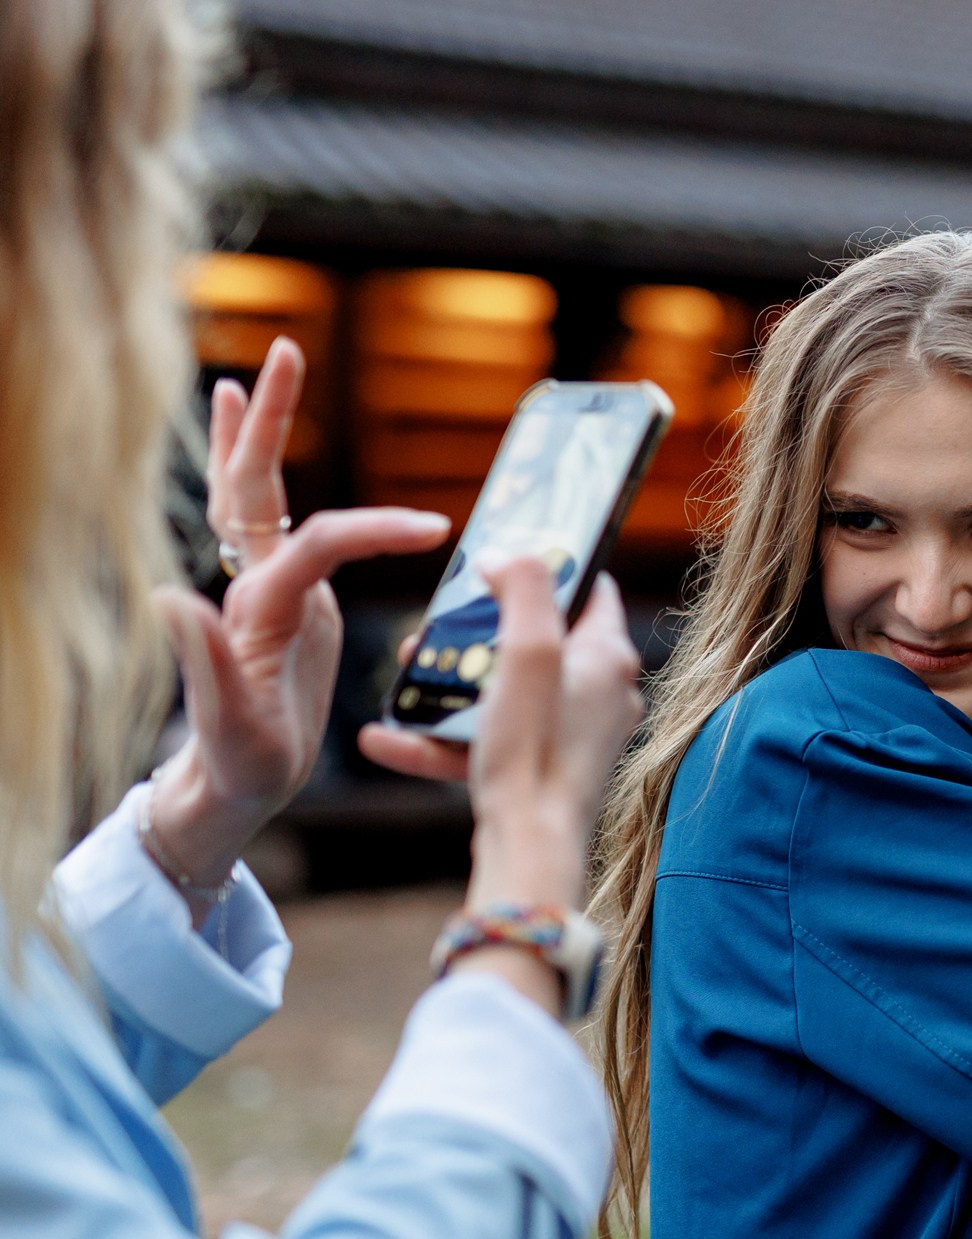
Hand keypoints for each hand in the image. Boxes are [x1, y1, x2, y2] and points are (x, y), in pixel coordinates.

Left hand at [150, 341, 451, 920]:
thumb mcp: (232, 728)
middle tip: (285, 354)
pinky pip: (269, 521)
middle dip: (272, 422)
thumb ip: (204, 663)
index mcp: (257, 610)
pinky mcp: (282, 597)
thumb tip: (169, 593)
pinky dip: (262, 475)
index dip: (375, 529)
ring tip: (253, 377)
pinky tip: (264, 446)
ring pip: (253, 494)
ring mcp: (264, 587)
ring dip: (256, 434)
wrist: (234, 785)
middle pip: (256, 486)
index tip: (437, 530)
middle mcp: (252, 586)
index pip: (317, 543)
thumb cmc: (243, 767)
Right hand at [359, 559, 642, 1010]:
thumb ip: (523, 589)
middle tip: (436, 622)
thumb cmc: (535, 749)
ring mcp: (574, 737)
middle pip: (540, 639)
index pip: (590, 589)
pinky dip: (442, 739)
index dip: (549, 565)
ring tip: (404, 670)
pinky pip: (490, 742)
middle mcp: (602, 695)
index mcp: (609, 659)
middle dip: (481, 628)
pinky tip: (381, 740)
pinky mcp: (544, 771)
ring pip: (507, 691)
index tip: (503, 554)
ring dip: (452, 682)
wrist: (530, 851)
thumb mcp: (529, 650)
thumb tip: (508, 553)